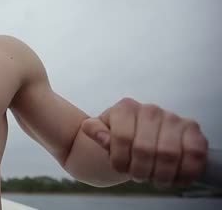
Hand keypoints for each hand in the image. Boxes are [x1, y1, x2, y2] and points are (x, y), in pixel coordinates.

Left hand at [81, 97, 208, 187]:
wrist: (136, 139)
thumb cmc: (116, 138)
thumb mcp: (99, 134)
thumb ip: (94, 130)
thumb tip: (93, 130)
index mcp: (126, 108)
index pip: (122, 138)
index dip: (119, 160)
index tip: (119, 168)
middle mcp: (150, 109)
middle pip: (145, 149)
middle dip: (139, 170)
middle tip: (137, 176)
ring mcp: (173, 118)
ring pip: (169, 154)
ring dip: (160, 174)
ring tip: (154, 178)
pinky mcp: (192, 130)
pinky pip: (195, 153)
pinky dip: (185, 172)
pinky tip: (174, 178)